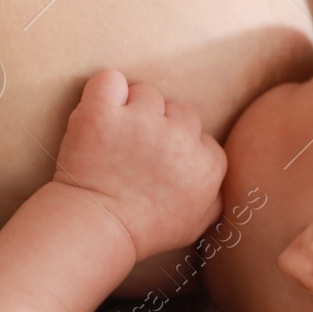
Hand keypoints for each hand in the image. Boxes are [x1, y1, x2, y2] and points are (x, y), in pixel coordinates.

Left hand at [54, 69, 226, 258]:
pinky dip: (104, 92)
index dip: (178, 146)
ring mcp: (142, 122)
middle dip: (159, 126)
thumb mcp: (194, 225)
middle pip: (178, 110)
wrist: (94, 228)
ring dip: (131, 109)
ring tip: (114, 139)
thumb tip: (218, 178)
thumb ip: (214, 198)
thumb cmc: (143, 231)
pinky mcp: (104, 113)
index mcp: (207, 167)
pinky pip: (110, 81)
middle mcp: (180, 139)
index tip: (157, 164)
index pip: (201, 134)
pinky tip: (99, 114)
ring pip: (146, 93)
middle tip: (134, 152)